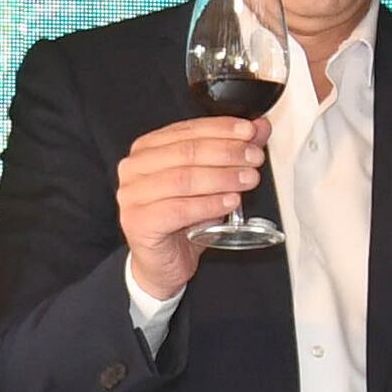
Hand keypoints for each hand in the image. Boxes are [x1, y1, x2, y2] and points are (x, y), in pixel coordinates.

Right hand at [113, 118, 269, 297]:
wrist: (163, 262)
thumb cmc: (181, 221)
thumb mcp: (210, 182)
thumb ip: (231, 152)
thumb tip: (259, 129)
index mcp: (147, 150)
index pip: (187, 130)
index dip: (222, 129)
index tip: (250, 132)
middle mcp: (134, 169)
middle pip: (186, 152)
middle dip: (227, 152)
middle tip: (253, 158)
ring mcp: (132, 196)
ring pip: (183, 179)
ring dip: (222, 177)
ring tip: (247, 179)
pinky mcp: (138, 222)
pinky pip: (179, 209)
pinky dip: (209, 204)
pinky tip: (230, 202)